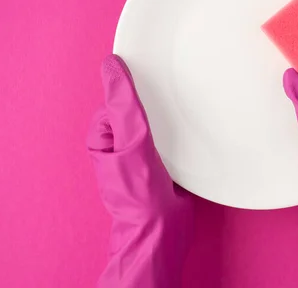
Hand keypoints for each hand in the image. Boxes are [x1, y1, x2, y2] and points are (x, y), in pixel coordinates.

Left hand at [87, 55, 193, 287]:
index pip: (119, 98)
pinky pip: (170, 137)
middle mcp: (121, 144)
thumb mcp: (132, 142)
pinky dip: (181, 132)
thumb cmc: (140, 192)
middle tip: (176, 95)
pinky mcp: (162, 163)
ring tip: (187, 109)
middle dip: (157, 102)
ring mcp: (142, 154)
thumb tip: (111, 66)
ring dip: (172, 117)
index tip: (156, 75)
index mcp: (104, 136)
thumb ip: (123, 105)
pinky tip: (193, 130)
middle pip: (140, 109)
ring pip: (157, 122)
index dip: (137, 87)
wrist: (163, 231)